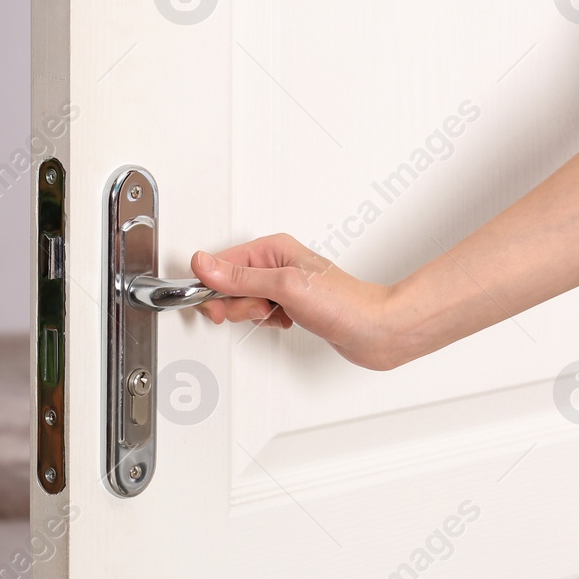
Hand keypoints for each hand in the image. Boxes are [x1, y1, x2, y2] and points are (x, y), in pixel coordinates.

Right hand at [190, 235, 407, 369]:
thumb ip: (240, 278)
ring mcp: (282, 284)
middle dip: (238, 303)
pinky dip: (266, 321)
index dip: (214, 286)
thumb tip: (203, 264)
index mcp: (272, 248)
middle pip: (229, 283)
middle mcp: (275, 263)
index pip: (222, 262)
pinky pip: (258, 312)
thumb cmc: (343, 304)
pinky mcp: (289, 304)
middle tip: (258, 309)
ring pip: (242, 300)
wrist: (375, 330)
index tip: (217, 304)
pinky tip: (284, 321)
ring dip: (253, 314)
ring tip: (276, 314)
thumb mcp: (284, 286)